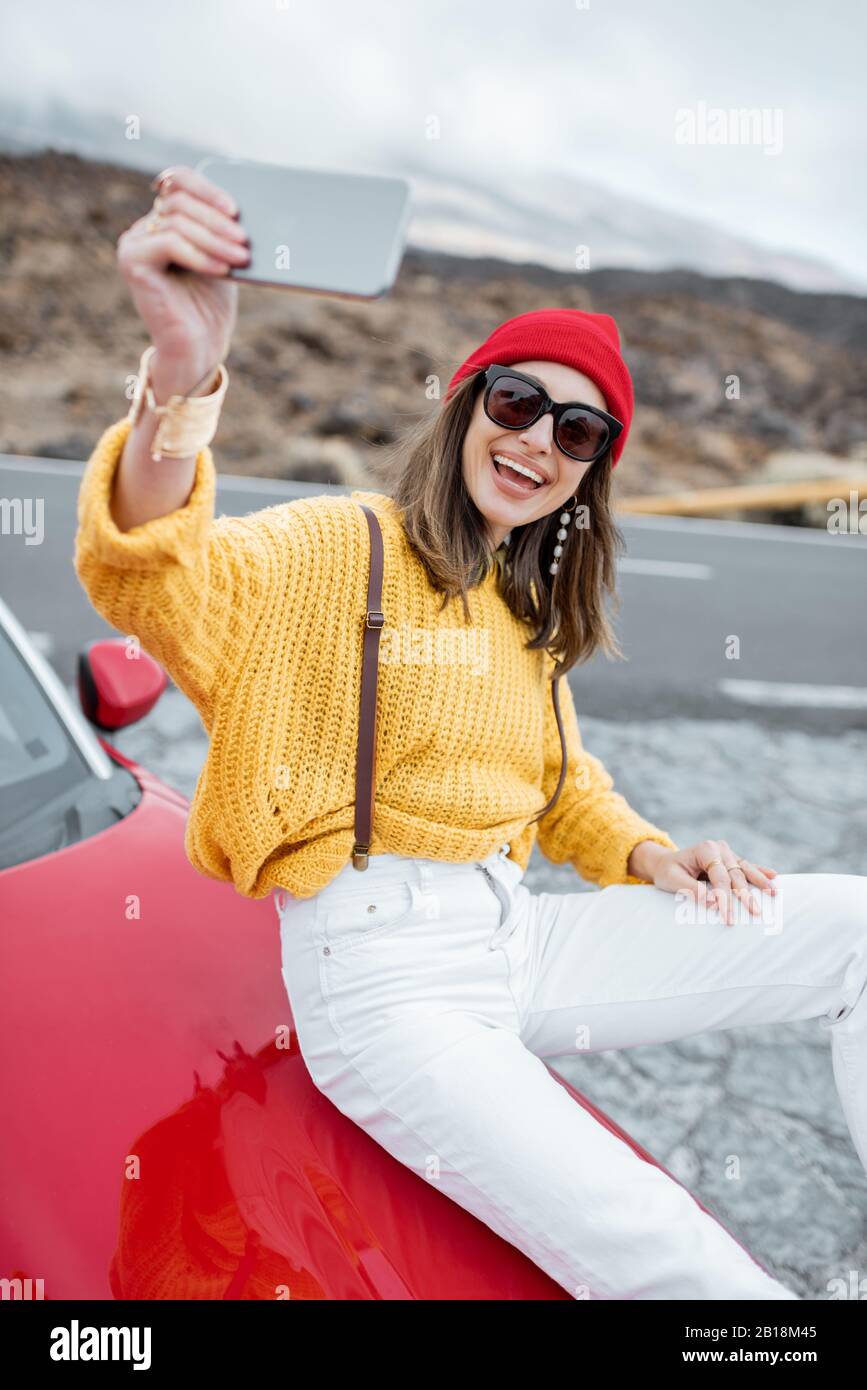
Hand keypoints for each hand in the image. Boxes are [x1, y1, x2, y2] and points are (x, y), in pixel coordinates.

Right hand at [116, 164, 251, 396]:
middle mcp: (144, 228)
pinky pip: (169, 243)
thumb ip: (221, 228)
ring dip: (215, 239)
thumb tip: (244, 202)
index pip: (178, 183)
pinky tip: (221, 268)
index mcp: (164, 221)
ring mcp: (134, 243)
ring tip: (241, 257)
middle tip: (245, 239)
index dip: (206, 189)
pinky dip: (199, 255)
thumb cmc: (211, 305)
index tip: (236, 209)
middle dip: (217, 220)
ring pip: (177, 223)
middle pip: (179, 202)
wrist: (197, 346)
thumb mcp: (222, 256)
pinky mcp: (131, 260)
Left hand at [641, 838, 778, 925]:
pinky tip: (774, 876)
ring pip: (746, 869)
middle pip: (735, 875)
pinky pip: (747, 866)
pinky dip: (760, 872)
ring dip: (760, 882)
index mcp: (705, 849)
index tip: (728, 916)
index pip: (719, 878)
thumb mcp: (672, 880)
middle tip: (755, 913)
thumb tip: (711, 903)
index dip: (725, 897)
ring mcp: (727, 852)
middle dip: (745, 895)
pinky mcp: (731, 859)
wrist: (665, 863)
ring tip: (774, 893)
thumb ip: (691, 890)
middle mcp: (719, 848)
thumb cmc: (668, 871)